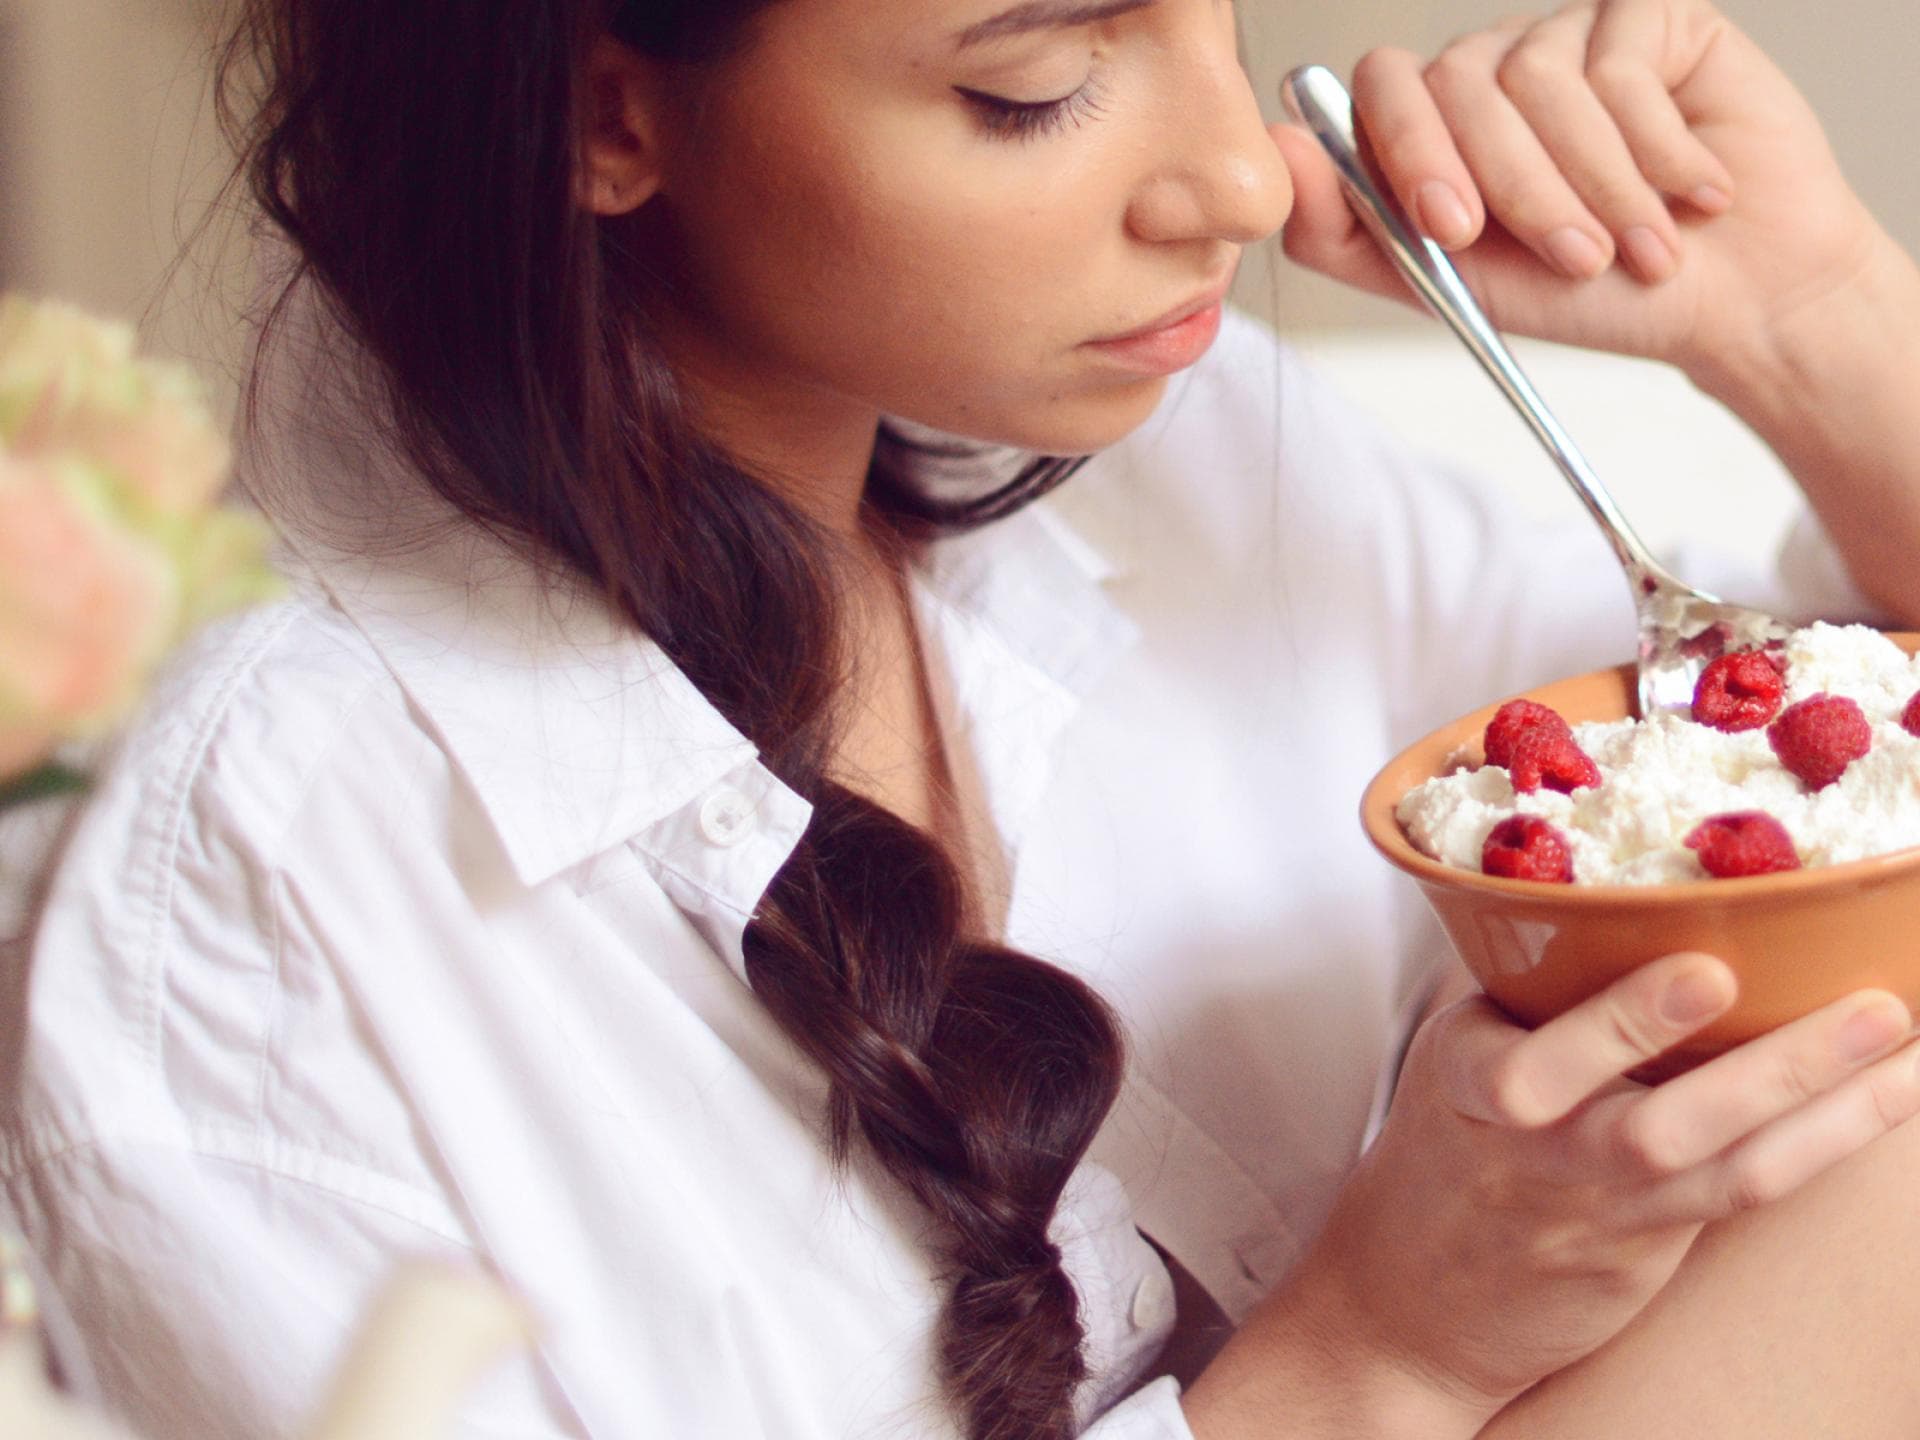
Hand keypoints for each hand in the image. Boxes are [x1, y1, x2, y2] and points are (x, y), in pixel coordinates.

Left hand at [1274, 0, 1897, 388]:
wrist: (1731, 300)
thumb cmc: (1590, 296)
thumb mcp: (1449, 284)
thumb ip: (1349, 232)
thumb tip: (1276, 152)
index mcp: (1434, 123)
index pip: (1381, 89)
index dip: (1409, 152)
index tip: (1453, 229)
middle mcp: (1494, 67)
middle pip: (1458, 83)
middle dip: (1514, 188)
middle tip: (1572, 258)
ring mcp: (1570, 33)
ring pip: (1543, 80)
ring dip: (1597, 185)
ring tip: (1638, 248)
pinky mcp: (1653, 16)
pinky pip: (1625, 63)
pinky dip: (1658, 150)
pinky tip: (1693, 192)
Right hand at [1283, 952, 1919, 1409]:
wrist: (1406, 1304)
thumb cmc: (1440, 1151)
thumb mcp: (1445, 1057)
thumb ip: (1515, 989)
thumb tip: (1599, 885)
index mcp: (1468, 1084)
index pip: (1538, 1062)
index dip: (1625, 1024)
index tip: (1706, 971)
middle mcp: (1538, 1156)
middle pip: (1660, 1126)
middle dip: (1774, 1071)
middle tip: (1871, 1009)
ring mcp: (1596, 1212)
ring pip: (1727, 1168)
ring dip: (1831, 1110)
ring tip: (1904, 1050)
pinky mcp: (1643, 1253)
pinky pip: (1741, 1194)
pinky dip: (1819, 1143)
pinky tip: (1880, 1098)